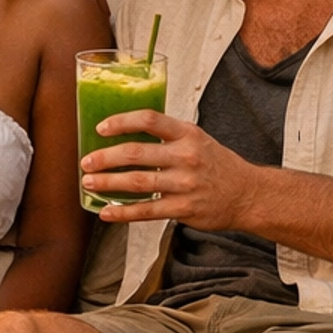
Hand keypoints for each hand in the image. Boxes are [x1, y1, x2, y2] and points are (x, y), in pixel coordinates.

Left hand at [81, 110, 258, 226]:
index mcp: (187, 133)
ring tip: (89, 184)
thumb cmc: (216, 164)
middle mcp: (186, 156)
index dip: (121, 122)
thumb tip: (125, 133)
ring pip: (138, 182)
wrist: (247, 194)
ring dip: (108, 184)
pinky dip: (123, 212)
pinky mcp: (184, 208)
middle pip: (137, 153)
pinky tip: (106, 212)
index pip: (149, 119)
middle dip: (106, 158)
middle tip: (86, 162)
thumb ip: (167, 135)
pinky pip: (147, 211)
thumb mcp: (196, 139)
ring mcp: (185, 184)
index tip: (101, 128)